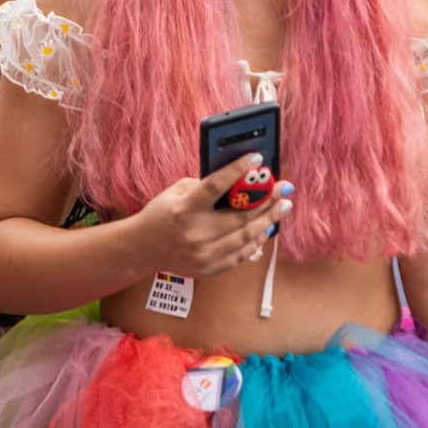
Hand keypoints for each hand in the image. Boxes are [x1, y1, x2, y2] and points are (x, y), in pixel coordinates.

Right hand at [130, 154, 292, 277]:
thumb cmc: (162, 213)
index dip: (238, 170)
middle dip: (268, 201)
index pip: (216, 186)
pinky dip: (256, 242)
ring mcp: (203, 254)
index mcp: (185, 209)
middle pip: (241, 216)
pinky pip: (240, 255)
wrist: (143, 249)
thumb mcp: (176, 191)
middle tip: (285, 188)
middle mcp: (195, 233)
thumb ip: (205, 186)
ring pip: (246, 238)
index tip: (258, 158)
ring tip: (282, 208)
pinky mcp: (209, 269)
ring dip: (268, 221)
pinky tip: (266, 229)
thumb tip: (240, 181)